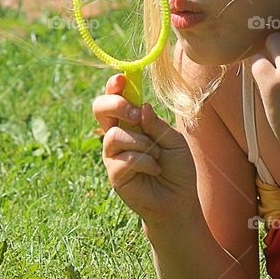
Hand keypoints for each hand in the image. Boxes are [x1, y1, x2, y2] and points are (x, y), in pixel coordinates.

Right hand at [92, 74, 198, 224]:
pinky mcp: (114, 173)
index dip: (114, 86)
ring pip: (115, 135)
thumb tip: (142, 107)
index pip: (115, 98)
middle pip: (100, 109)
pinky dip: (146, 162)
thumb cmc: (177, 167)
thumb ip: (156, 124)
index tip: (122, 79)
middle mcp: (117, 134)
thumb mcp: (173, 139)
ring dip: (142, 143)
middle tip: (136, 115)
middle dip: (116, 105)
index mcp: (131, 122)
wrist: (179, 199)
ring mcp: (113, 154)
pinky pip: (124, 158)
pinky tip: (154, 170)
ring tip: (156, 157)